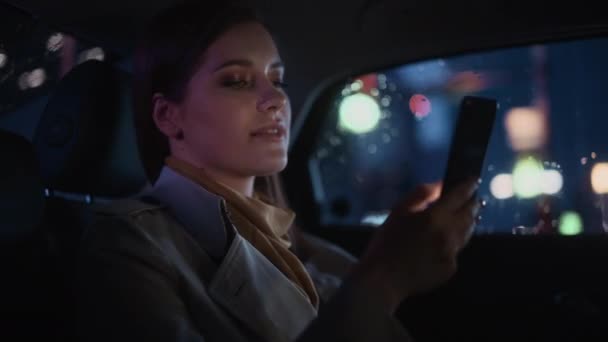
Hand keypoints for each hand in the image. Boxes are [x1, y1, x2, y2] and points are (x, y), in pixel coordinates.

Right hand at [354, 178, 479, 312]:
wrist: (384, 278)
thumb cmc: (386, 242)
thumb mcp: (398, 211)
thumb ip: (420, 194)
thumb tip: (440, 185)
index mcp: (435, 216)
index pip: (461, 195)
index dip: (469, 185)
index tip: (474, 179)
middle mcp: (449, 233)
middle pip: (470, 214)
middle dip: (472, 204)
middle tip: (471, 199)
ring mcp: (452, 252)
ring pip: (467, 233)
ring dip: (467, 222)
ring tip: (463, 217)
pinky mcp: (451, 268)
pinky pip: (456, 250)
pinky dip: (453, 243)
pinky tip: (442, 243)